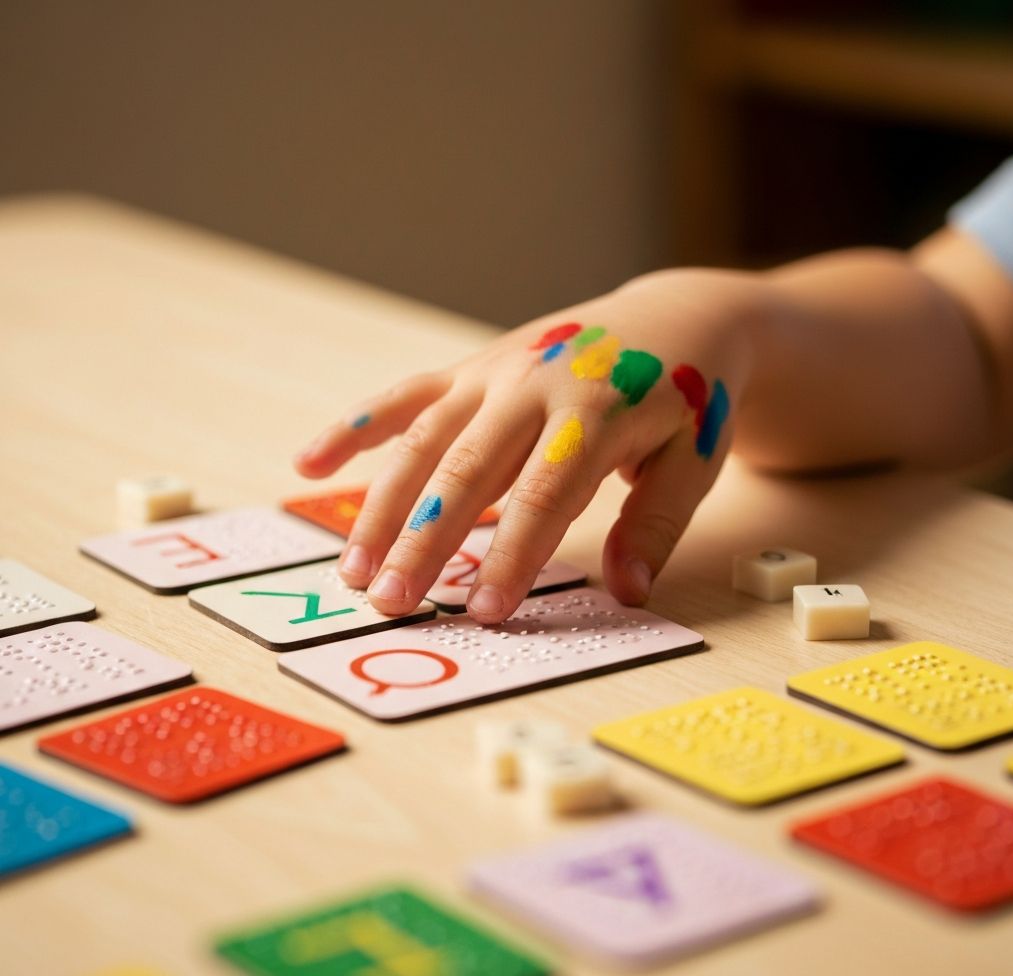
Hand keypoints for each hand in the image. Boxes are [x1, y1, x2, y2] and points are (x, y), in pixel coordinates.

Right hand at [295, 269, 757, 622]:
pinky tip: (308, 461)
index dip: (512, 555)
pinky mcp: (474, 364)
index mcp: (596, 408)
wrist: (675, 316)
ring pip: (423, 439)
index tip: (484, 612)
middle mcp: (534, 382)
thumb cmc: (687, 397)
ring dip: (381, 505)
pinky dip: (355, 425)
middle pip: (466, 469)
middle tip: (391, 604)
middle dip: (423, 542)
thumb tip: (627, 592)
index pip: (545, 493)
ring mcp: (496, 370)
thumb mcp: (693, 459)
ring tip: (353, 570)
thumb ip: (655, 523)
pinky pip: (405, 394)